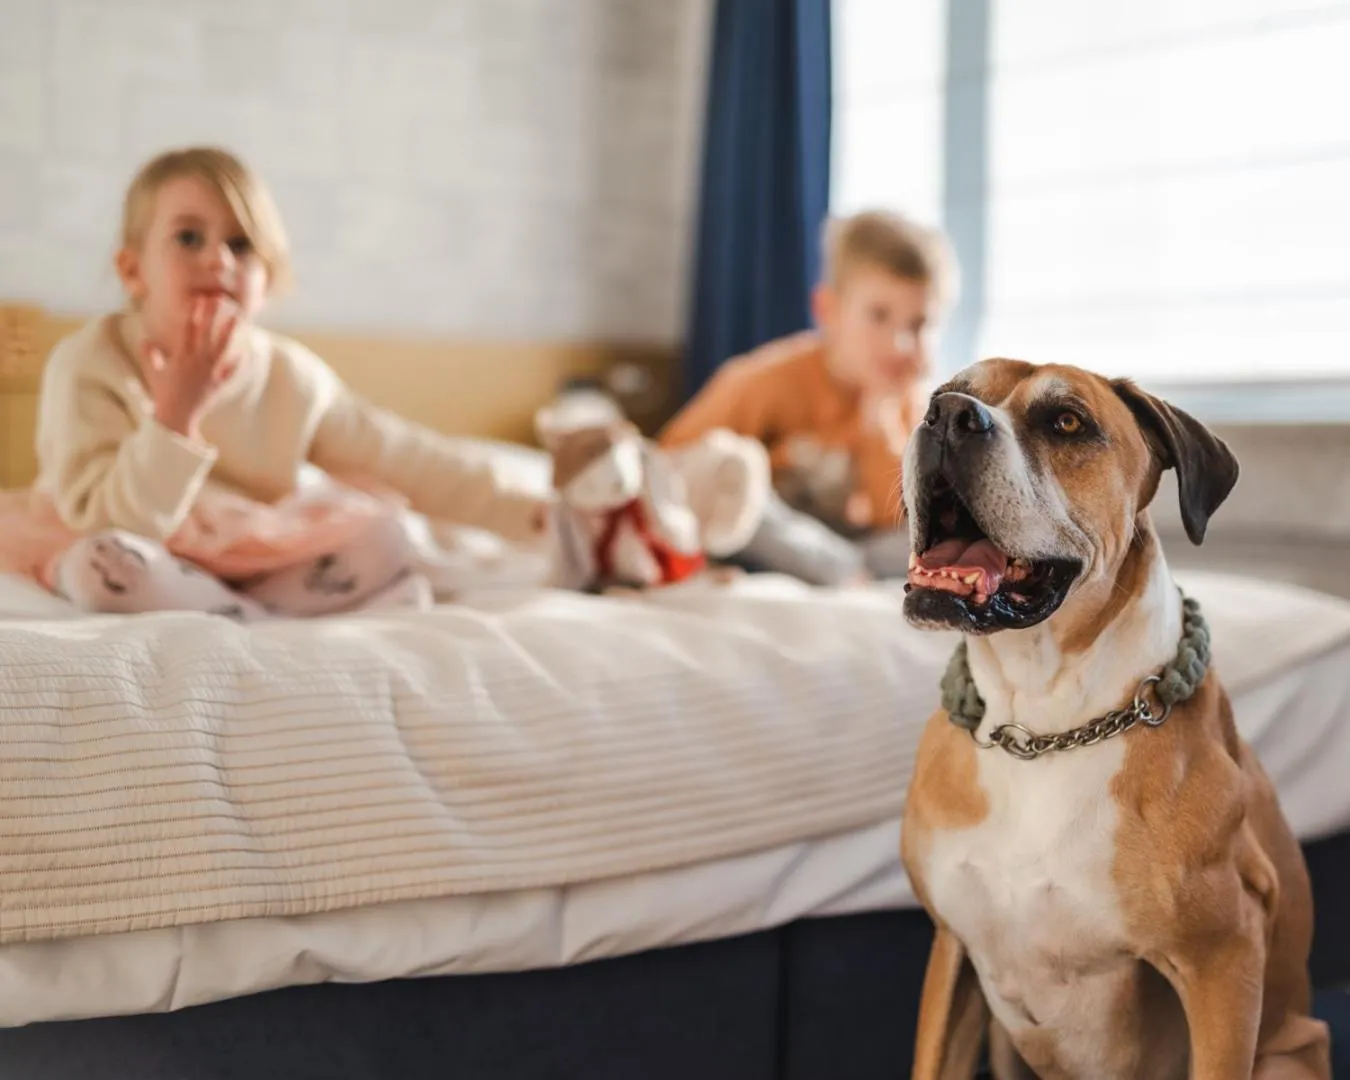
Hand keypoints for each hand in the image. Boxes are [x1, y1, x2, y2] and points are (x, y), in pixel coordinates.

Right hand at [143, 296, 240, 439]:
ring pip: (221, 349)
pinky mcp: (218, 384)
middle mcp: (196, 363)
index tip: (196, 299)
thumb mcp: (153, 374)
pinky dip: (238, 362)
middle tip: (217, 298)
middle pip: (205, 334)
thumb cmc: (164, 394)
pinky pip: (231, 371)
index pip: (186, 330)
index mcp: (180, 357)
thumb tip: (145, 340)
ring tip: (237, 318)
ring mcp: (209, 373)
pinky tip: (245, 350)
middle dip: (210, 315)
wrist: (176, 418)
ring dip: (229, 332)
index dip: (192, 313)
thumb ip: (149, 356)